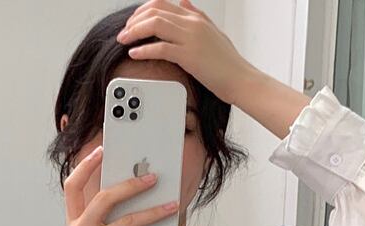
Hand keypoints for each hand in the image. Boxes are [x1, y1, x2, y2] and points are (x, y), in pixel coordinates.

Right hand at [63, 144, 179, 225]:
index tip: (102, 150)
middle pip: (104, 197)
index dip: (86, 166)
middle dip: (131, 184)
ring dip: (153, 213)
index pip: (72, 186)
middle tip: (154, 177)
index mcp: (74, 223)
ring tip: (171, 207)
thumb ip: (103, 224)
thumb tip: (135, 202)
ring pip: (126, 221)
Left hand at [115, 0, 254, 104]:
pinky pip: (161, 48)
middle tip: (124, 32)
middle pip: (155, 10)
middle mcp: (192, 23)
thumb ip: (197, 16)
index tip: (133, 22)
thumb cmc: (227, 62)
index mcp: (195, 17)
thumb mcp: (212, 32)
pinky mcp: (189, 56)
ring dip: (135, 32)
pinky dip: (143, 49)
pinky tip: (134, 54)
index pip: (162, 3)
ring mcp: (190, 38)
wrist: (240, 79)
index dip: (143, 11)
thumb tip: (184, 2)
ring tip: (124, 41)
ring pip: (155, 24)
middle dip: (134, 20)